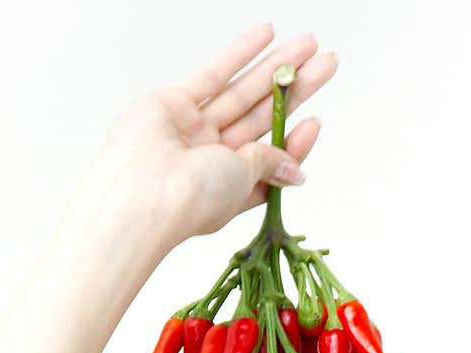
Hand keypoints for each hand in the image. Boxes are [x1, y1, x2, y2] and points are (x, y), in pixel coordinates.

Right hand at [93, 23, 337, 244]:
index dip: (293, 141)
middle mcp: (210, 158)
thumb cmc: (191, 201)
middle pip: (261, 117)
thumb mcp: (242, 182)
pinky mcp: (172, 104)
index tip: (314, 121)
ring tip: (309, 44)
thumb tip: (296, 169)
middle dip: (295, 89)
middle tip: (327, 63)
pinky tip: (266, 34)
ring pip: (243, 93)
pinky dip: (239, 54)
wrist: (143, 195)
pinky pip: (213, 75)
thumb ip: (268, 164)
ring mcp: (192, 130)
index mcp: (228, 186)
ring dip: (276, 67)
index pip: (269, 159)